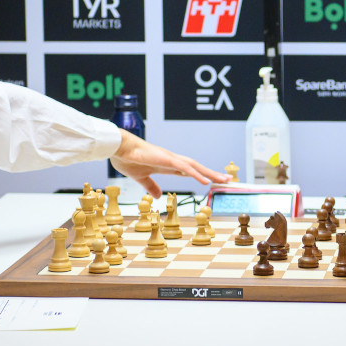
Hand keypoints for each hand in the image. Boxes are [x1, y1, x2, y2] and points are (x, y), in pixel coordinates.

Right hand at [109, 131, 230, 197]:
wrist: (118, 149)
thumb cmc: (127, 159)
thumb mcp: (141, 178)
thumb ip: (151, 186)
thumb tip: (159, 196)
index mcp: (167, 165)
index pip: (189, 170)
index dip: (201, 175)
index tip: (212, 180)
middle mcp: (172, 160)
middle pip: (196, 167)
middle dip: (212, 173)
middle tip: (227, 180)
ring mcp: (170, 158)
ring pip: (194, 166)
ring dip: (209, 173)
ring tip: (223, 179)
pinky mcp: (166, 159)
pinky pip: (184, 168)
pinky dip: (195, 174)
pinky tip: (205, 180)